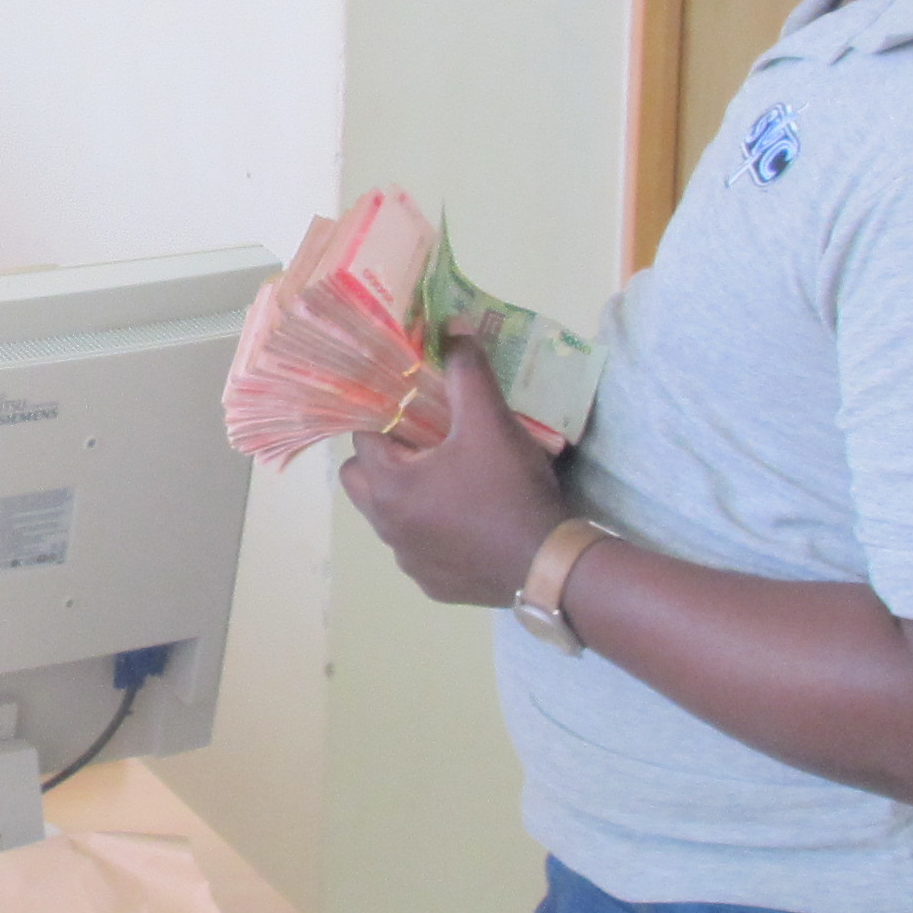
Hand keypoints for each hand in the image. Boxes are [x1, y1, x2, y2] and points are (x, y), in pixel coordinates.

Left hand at [337, 334, 568, 605]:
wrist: (551, 566)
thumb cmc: (511, 490)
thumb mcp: (491, 423)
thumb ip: (467, 372)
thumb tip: (452, 327)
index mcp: (388, 484)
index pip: (363, 435)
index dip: (386, 415)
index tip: (414, 408)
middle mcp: (385, 526)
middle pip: (361, 477)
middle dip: (383, 457)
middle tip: (425, 444)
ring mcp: (408, 560)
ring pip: (385, 515)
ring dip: (405, 495)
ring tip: (448, 480)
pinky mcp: (432, 585)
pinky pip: (416, 548)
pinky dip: (430, 532)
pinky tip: (466, 520)